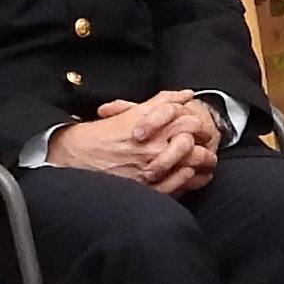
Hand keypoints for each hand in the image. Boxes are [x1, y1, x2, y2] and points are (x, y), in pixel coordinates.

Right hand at [47, 91, 216, 191]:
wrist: (77, 156)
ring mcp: (152, 170)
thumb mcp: (133, 112)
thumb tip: (186, 95)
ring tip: (203, 164)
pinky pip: (178, 187)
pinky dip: (189, 181)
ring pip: (189, 167)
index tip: (201, 130)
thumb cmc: (103, 134)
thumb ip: (162, 101)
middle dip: (205, 147)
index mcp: (153, 128)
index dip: (200, 126)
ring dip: (200, 165)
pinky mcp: (147, 189)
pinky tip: (189, 176)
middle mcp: (154, 149)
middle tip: (206, 147)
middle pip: (194, 147)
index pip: (190, 123)